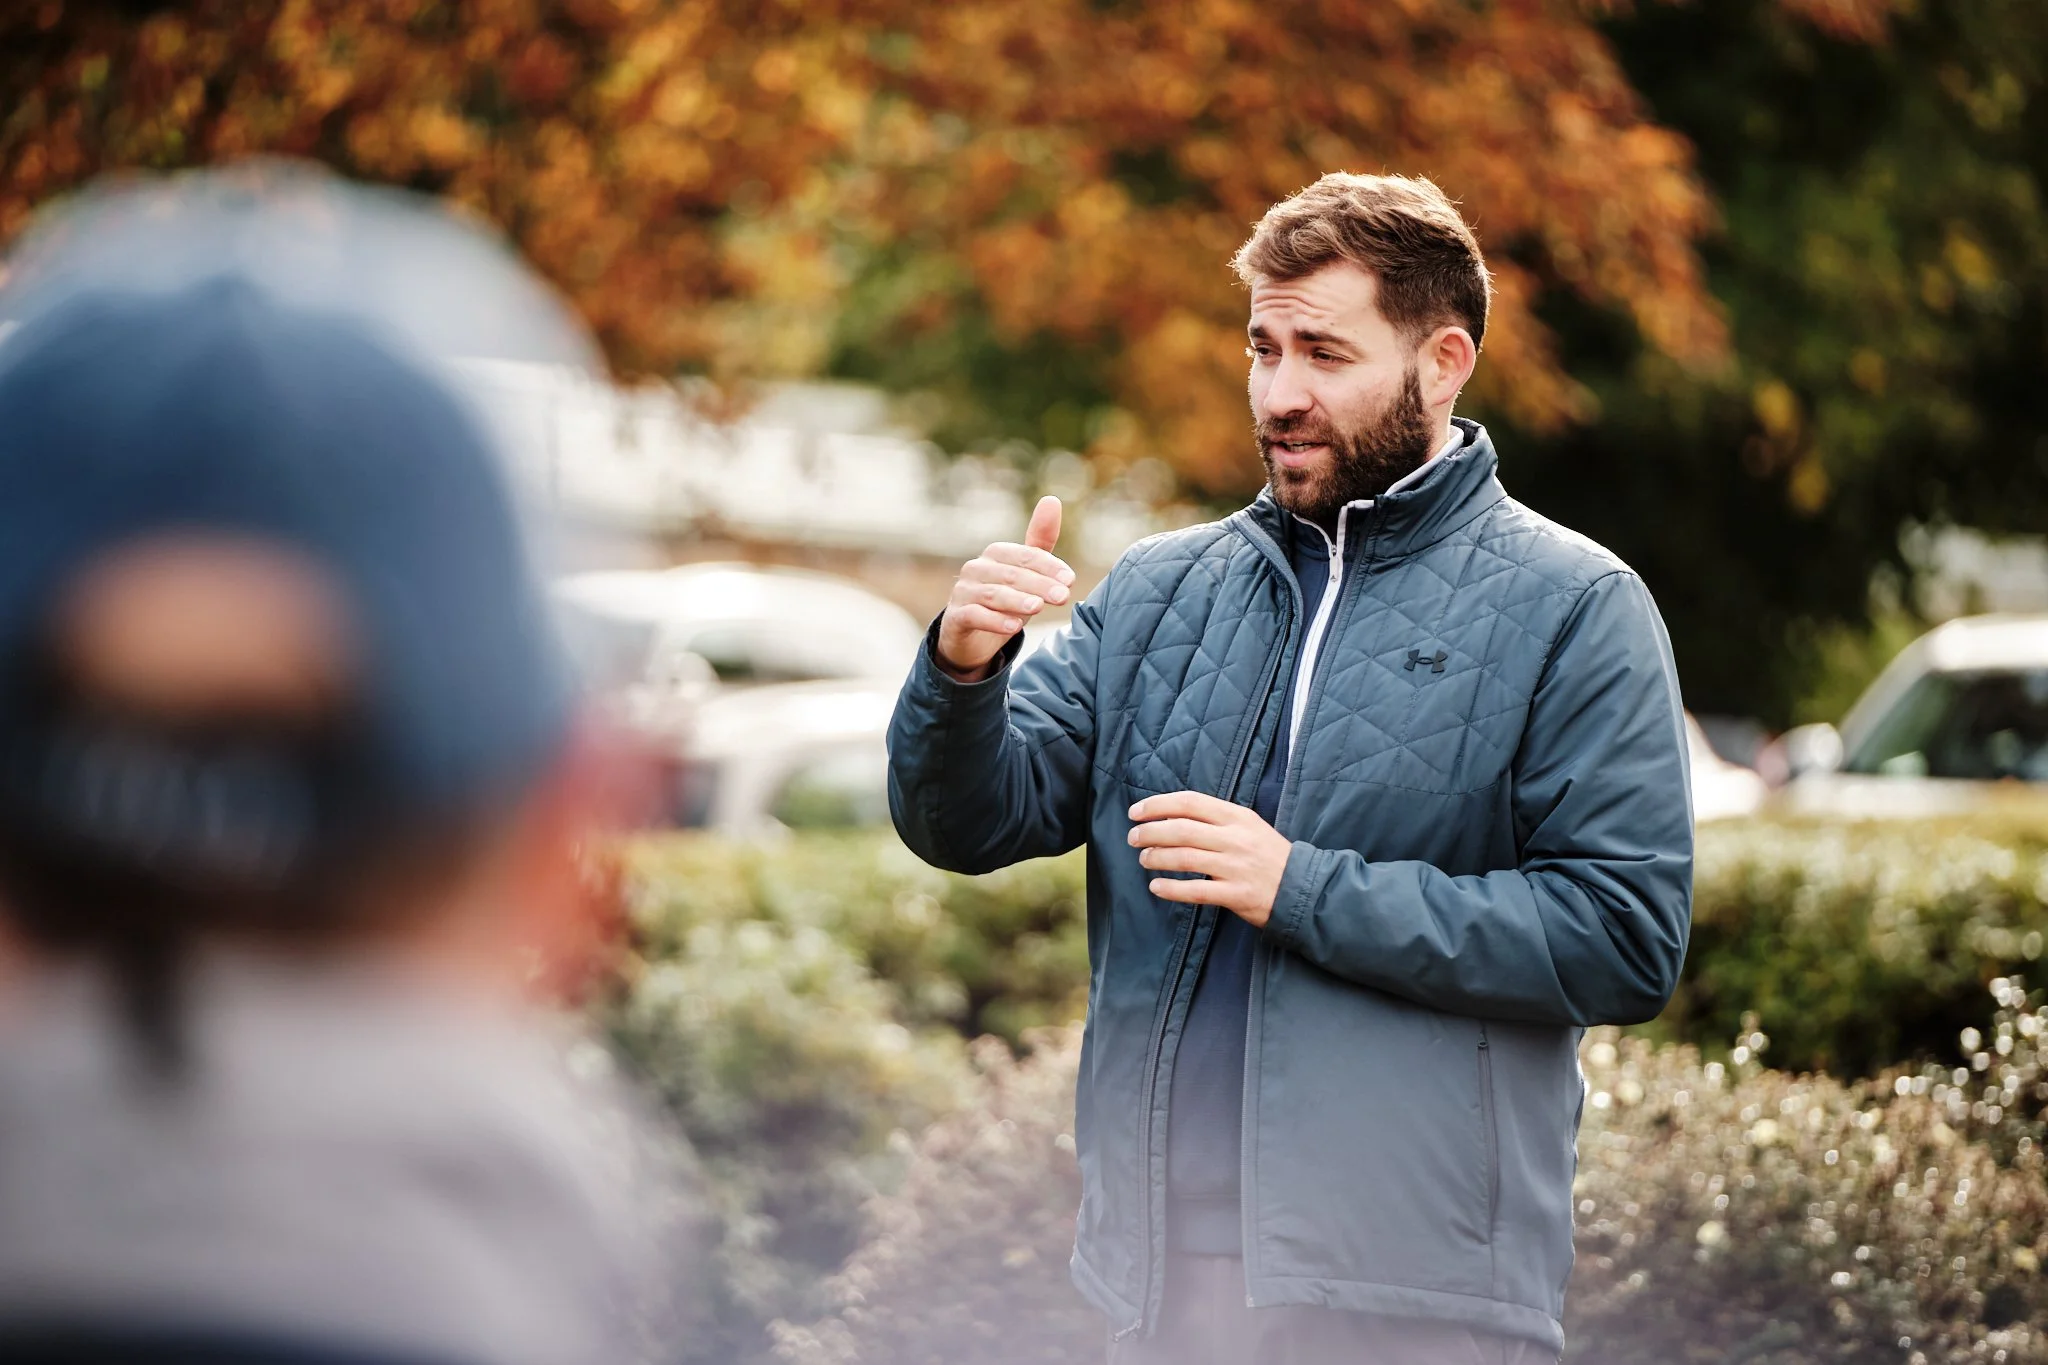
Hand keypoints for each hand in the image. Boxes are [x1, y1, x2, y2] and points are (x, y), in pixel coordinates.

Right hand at [935, 495, 1075, 681]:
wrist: (971, 636)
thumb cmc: (1004, 599)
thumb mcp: (1024, 573)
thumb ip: (1040, 543)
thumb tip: (1052, 499)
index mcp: (996, 554)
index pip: (1026, 555)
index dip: (1049, 566)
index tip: (1070, 580)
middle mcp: (976, 568)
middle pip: (1012, 575)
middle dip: (1039, 585)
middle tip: (1062, 596)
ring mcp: (963, 592)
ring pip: (993, 594)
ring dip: (1017, 601)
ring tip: (1038, 607)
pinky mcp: (956, 617)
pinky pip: (974, 616)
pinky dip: (994, 621)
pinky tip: (1014, 627)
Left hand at [1127, 791, 1292, 927]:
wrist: (1303, 888)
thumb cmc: (1270, 855)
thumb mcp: (1248, 826)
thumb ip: (1215, 820)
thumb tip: (1171, 817)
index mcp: (1237, 817)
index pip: (1190, 803)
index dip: (1158, 805)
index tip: (1136, 812)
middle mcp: (1235, 839)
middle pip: (1181, 829)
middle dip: (1150, 832)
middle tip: (1133, 838)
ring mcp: (1236, 867)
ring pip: (1185, 858)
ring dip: (1156, 858)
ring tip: (1143, 860)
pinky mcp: (1237, 895)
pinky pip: (1196, 891)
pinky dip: (1171, 889)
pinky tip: (1156, 887)